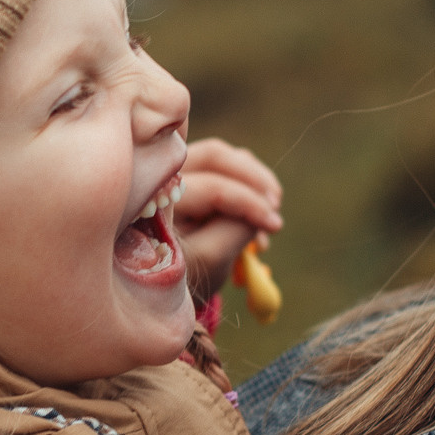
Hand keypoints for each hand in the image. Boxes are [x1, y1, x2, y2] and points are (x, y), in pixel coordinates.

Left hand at [172, 138, 283, 300]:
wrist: (169, 279)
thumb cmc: (186, 272)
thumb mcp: (210, 261)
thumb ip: (235, 232)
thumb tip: (263, 210)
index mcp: (157, 202)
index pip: (211, 188)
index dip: (248, 204)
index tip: (275, 225)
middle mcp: (160, 176)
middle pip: (214, 156)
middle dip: (253, 178)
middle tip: (276, 204)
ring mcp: (173, 170)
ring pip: (221, 156)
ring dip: (253, 177)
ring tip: (272, 206)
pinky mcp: (189, 172)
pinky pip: (222, 164)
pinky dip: (247, 182)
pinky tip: (261, 209)